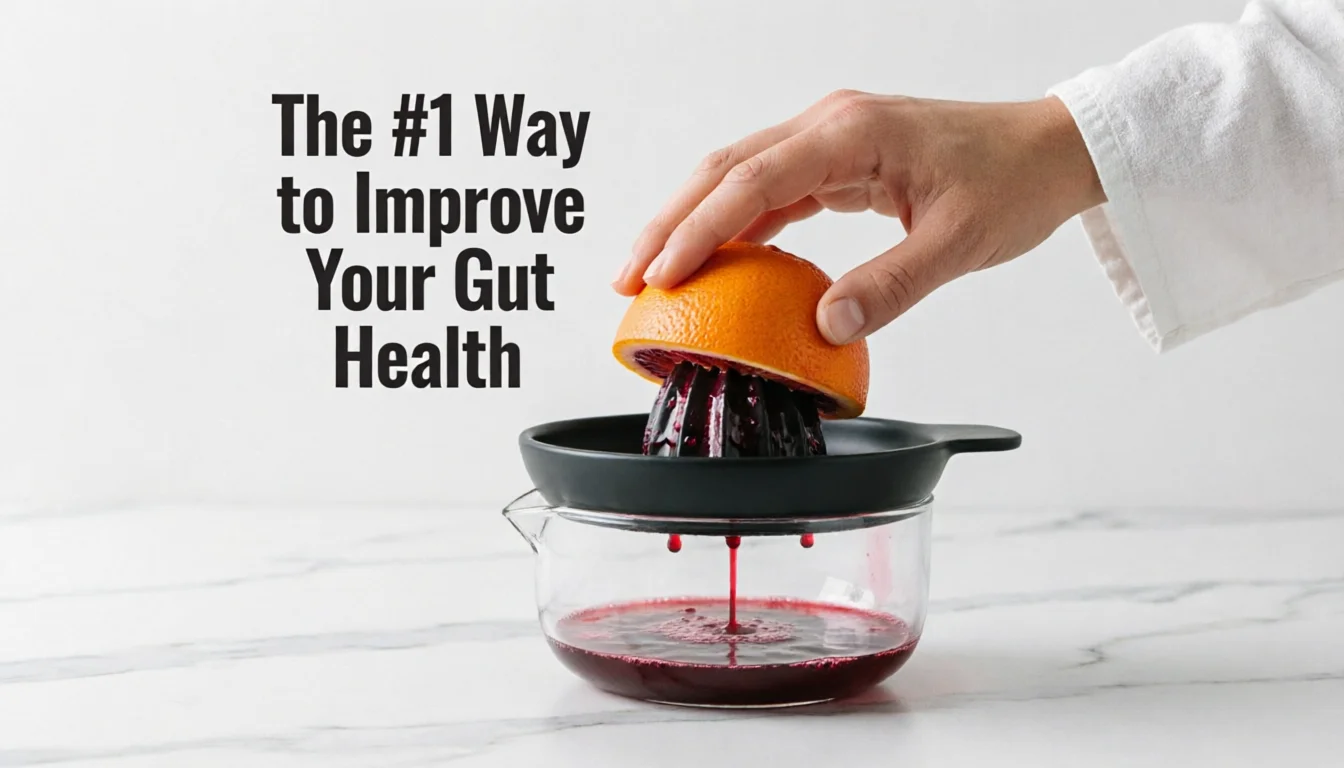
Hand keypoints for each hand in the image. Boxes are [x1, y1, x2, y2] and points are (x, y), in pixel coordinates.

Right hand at [612, 91, 1104, 343]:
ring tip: (654, 272)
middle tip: (628, 277)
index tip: (663, 273)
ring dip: (693, 220)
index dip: (700, 228)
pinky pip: (770, 187)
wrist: (1049, 150)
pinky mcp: (838, 158)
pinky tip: (715, 260)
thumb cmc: (1012, 183)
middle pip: (726, 168)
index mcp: (853, 133)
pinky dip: (735, 223)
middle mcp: (831, 124)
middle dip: (672, 221)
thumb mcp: (958, 243)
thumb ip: (890, 287)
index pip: (754, 179)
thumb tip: (824, 328)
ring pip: (739, 174)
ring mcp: (832, 138)